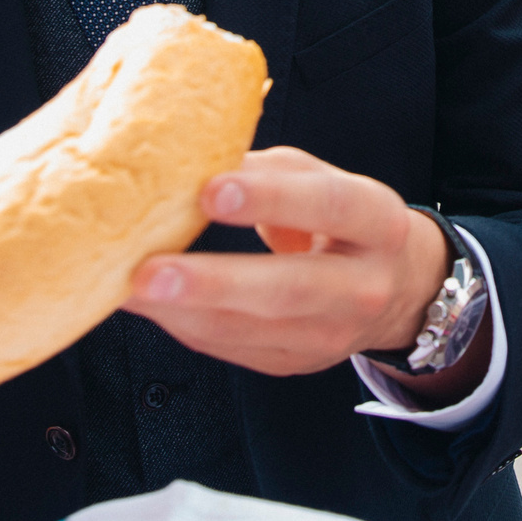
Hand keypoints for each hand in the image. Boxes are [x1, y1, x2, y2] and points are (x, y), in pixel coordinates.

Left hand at [122, 147, 452, 376]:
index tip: (209, 190)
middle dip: (213, 282)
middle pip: (288, 288)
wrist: (398, 288)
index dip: (270, 198)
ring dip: (180, 311)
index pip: (327, 205)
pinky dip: (183, 325)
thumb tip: (191, 157)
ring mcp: (331, 335)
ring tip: (123, 288)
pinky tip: (146, 306)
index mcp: (376, 221)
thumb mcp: (321, 179)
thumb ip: (266, 171)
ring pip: (251, 329)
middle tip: (148, 272)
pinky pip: (232, 348)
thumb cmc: (343, 219)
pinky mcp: (297, 363)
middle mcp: (362, 285)